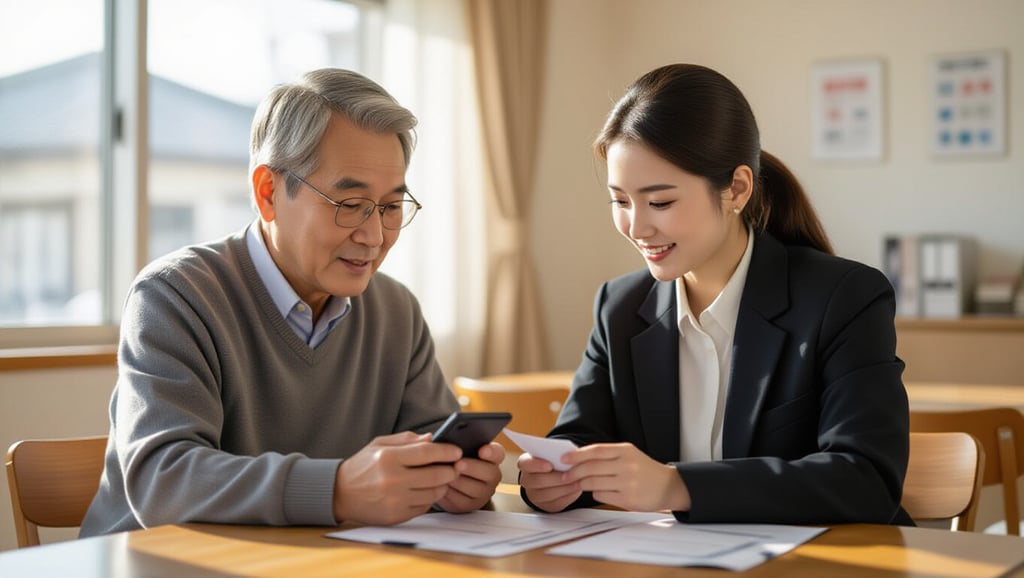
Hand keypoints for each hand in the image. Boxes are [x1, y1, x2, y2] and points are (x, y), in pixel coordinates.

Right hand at [333, 431, 460, 524]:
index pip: (427, 453)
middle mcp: (393, 480)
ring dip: (443, 485)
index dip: (446, 451)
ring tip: (443, 479)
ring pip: (434, 493)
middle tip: (455, 466)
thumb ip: (407, 440)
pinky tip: (427, 491)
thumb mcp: (380, 444)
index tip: (457, 450)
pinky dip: (430, 499)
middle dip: (451, 470)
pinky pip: (424, 507)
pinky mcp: (396, 516)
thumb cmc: (363, 466)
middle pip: (436, 475)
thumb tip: (432, 438)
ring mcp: (395, 500)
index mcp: (388, 458)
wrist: (340, 493)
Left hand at [436, 441, 505, 512]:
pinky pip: (462, 501)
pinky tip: (441, 486)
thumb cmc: (452, 460)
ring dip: (459, 482)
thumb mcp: (453, 449)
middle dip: (473, 468)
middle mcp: (491, 475)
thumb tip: (428, 437)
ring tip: (445, 475)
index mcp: (491, 457)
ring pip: (475, 489)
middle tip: (458, 464)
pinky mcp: (470, 505)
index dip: (491, 452)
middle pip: (489, 472)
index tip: (482, 450)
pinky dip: (451, 494)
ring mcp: (483, 492)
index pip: (498, 453)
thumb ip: (448, 442)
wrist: (449, 482)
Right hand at [518, 452, 581, 512]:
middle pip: (538, 481)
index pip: (526, 464)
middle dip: (556, 478)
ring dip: (564, 488)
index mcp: (525, 464)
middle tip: (570, 474)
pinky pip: (556, 503)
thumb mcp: (552, 454)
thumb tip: (567, 455)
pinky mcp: (546, 506)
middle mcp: (527, 480)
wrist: (553, 477)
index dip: (537, 465)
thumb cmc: (553, 462)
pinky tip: (576, 489)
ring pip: (548, 494)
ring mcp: (534, 495)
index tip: (549, 465)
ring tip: (577, 482)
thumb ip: (556, 454)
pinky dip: (568, 496)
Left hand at [560, 442, 689, 511]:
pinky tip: (598, 491)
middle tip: (565, 475)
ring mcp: (627, 483)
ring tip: (579, 483)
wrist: (669, 486)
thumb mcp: (629, 454)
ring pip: (593, 483)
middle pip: (591, 468)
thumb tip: (578, 457)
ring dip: (582, 484)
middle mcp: (627, 466)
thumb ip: (608, 455)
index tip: (563, 458)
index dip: (577, 454)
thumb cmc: (645, 469)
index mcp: (626, 451)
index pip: (596, 450)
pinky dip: (595, 493)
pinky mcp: (628, 500)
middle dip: (574, 472)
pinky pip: (601, 496)